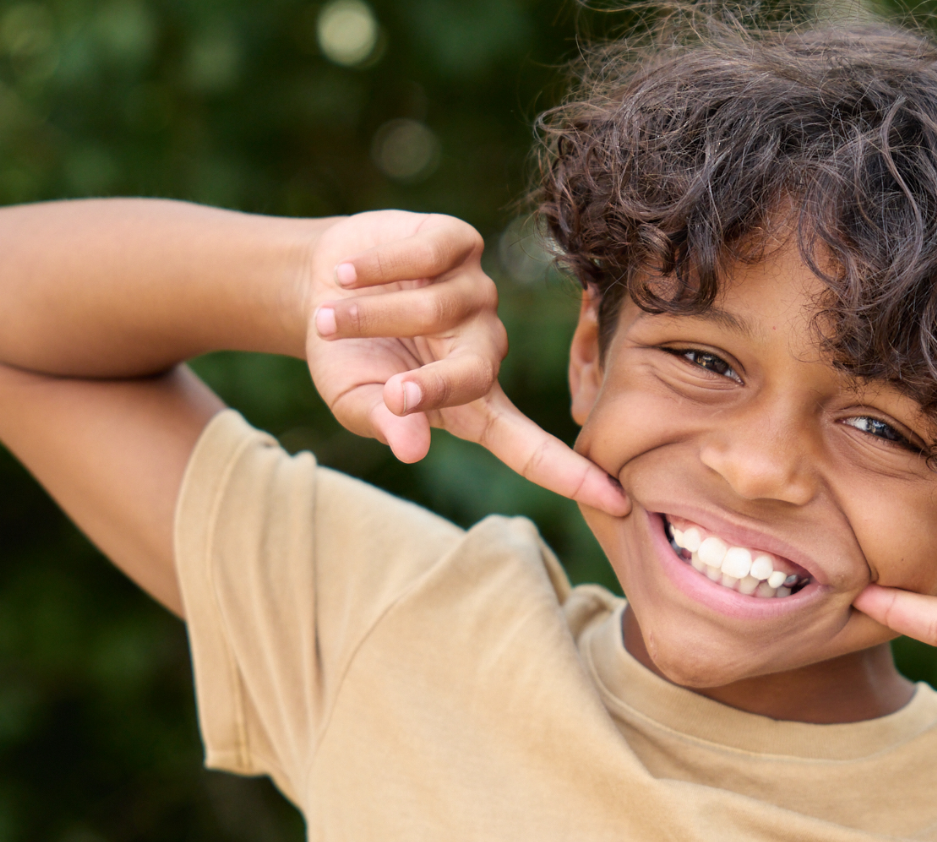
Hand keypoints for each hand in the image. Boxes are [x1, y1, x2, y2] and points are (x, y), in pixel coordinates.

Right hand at [304, 211, 626, 512]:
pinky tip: (351, 274)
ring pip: (439, 309)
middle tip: (388, 389)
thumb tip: (412, 449)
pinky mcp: (462, 245)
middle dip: (427, 385)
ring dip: (372, 316)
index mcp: (471, 405)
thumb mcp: (353, 399)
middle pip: (475, 375)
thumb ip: (383, 423)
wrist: (317, 284)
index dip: (571, 475)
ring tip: (328, 317)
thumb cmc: (346, 356)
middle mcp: (486, 349)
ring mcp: (479, 295)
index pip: (529, 448)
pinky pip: (429, 256)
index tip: (619, 502)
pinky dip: (379, 267)